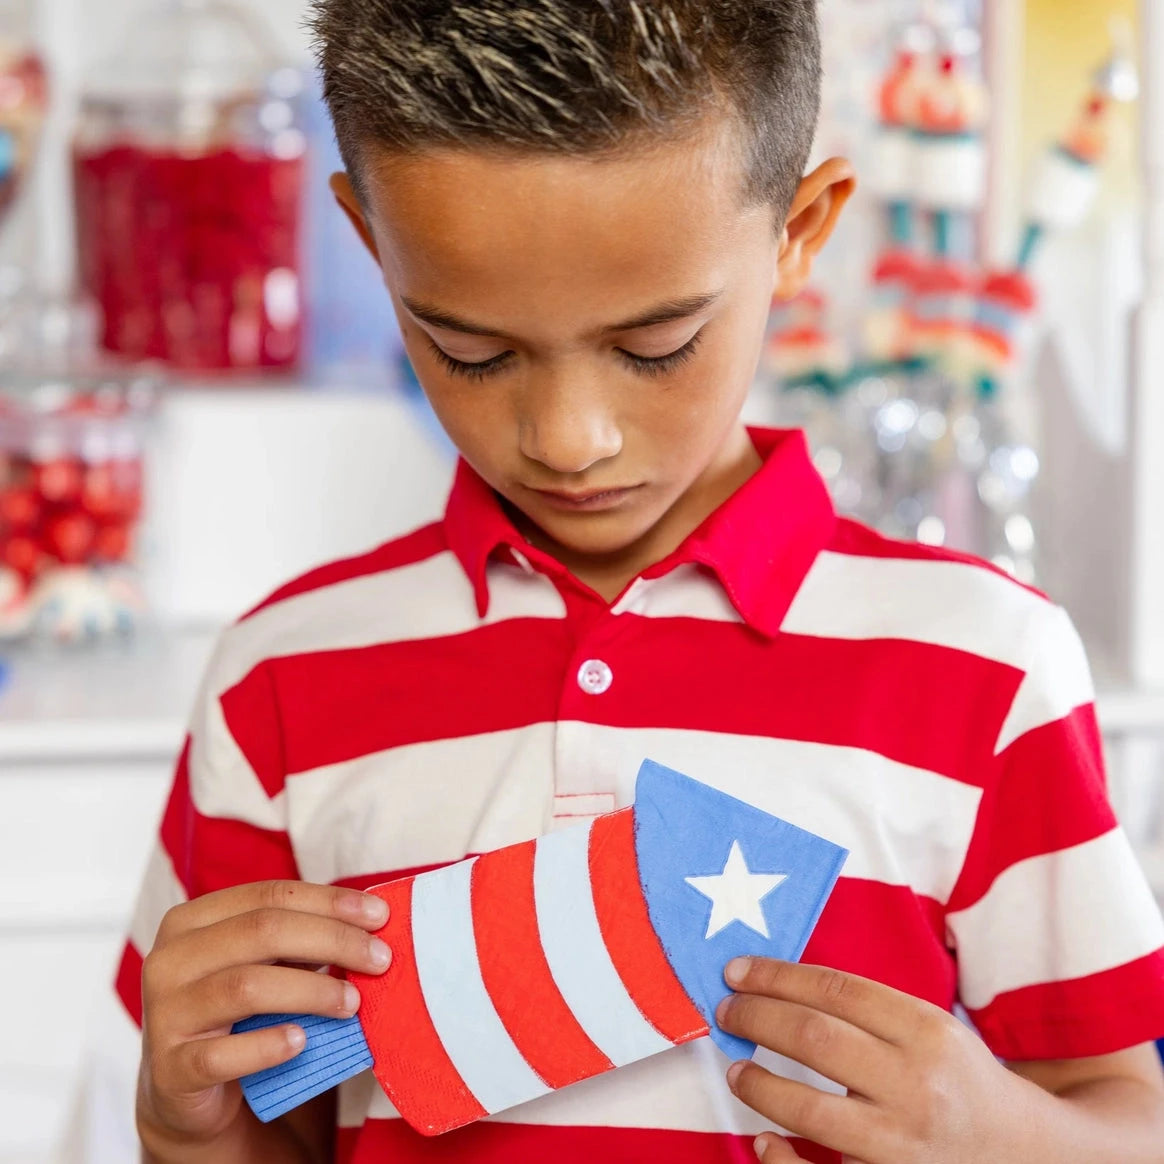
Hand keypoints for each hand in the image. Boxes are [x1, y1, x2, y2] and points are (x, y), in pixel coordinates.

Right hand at [138, 880, 391, 1149]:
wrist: (185, 1089)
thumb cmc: (236, 1010)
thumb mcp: (263, 964)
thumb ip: (300, 940)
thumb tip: (370, 923)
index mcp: (191, 920)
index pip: (270, 895)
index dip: (330, 901)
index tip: (381, 915)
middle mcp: (169, 960)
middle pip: (263, 932)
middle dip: (332, 940)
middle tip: (380, 959)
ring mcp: (164, 1015)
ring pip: (247, 986)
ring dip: (311, 991)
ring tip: (352, 1002)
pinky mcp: (170, 1071)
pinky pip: (222, 1055)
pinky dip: (267, 1046)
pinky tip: (301, 1042)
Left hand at [718, 957, 1029, 1163]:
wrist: (1029, 1156)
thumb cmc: (962, 1082)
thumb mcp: (932, 1030)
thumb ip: (868, 1010)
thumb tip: (778, 988)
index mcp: (928, 1032)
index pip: (836, 989)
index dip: (777, 976)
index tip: (736, 972)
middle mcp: (918, 1086)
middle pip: (816, 1038)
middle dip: (756, 1018)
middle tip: (725, 1011)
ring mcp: (906, 1144)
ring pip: (811, 1109)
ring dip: (759, 1084)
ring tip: (736, 1068)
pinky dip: (783, 1160)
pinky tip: (763, 1139)